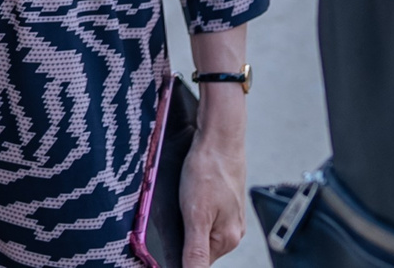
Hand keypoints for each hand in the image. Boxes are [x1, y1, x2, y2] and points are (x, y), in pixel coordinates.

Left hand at [178, 125, 246, 267]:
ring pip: (201, 230)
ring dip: (186, 222)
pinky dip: (192, 209)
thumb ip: (195, 250)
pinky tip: (186, 195)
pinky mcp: (224, 202)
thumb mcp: (196, 214)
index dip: (178, 256)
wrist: (220, 137)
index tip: (161, 245)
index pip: (198, 263)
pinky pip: (205, 214)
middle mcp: (232, 231)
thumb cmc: (208, 171)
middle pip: (199, 247)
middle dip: (181, 238)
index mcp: (227, 239)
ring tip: (180, 201)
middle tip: (170, 215)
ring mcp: (230, 216)